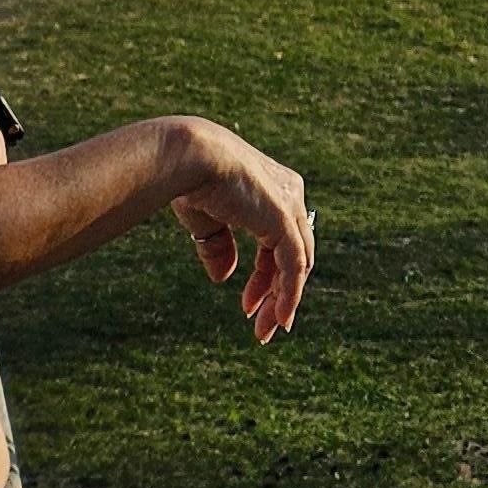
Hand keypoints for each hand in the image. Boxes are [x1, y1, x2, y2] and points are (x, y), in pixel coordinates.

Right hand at [165, 120, 315, 343]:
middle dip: (277, 293)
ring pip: (298, 265)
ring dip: (282, 301)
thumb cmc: (192, 179)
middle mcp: (290, 196)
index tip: (250, 305)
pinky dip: (289, 294)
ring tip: (266, 330)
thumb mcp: (207, 219)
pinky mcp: (284, 221)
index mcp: (275, 190)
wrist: (190, 157)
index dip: (267, 276)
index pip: (282, 242)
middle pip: (294, 255)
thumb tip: (224, 277)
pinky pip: (295, 266)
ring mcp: (290, 207)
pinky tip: (279, 317)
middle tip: (263, 326)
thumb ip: (219, 246)